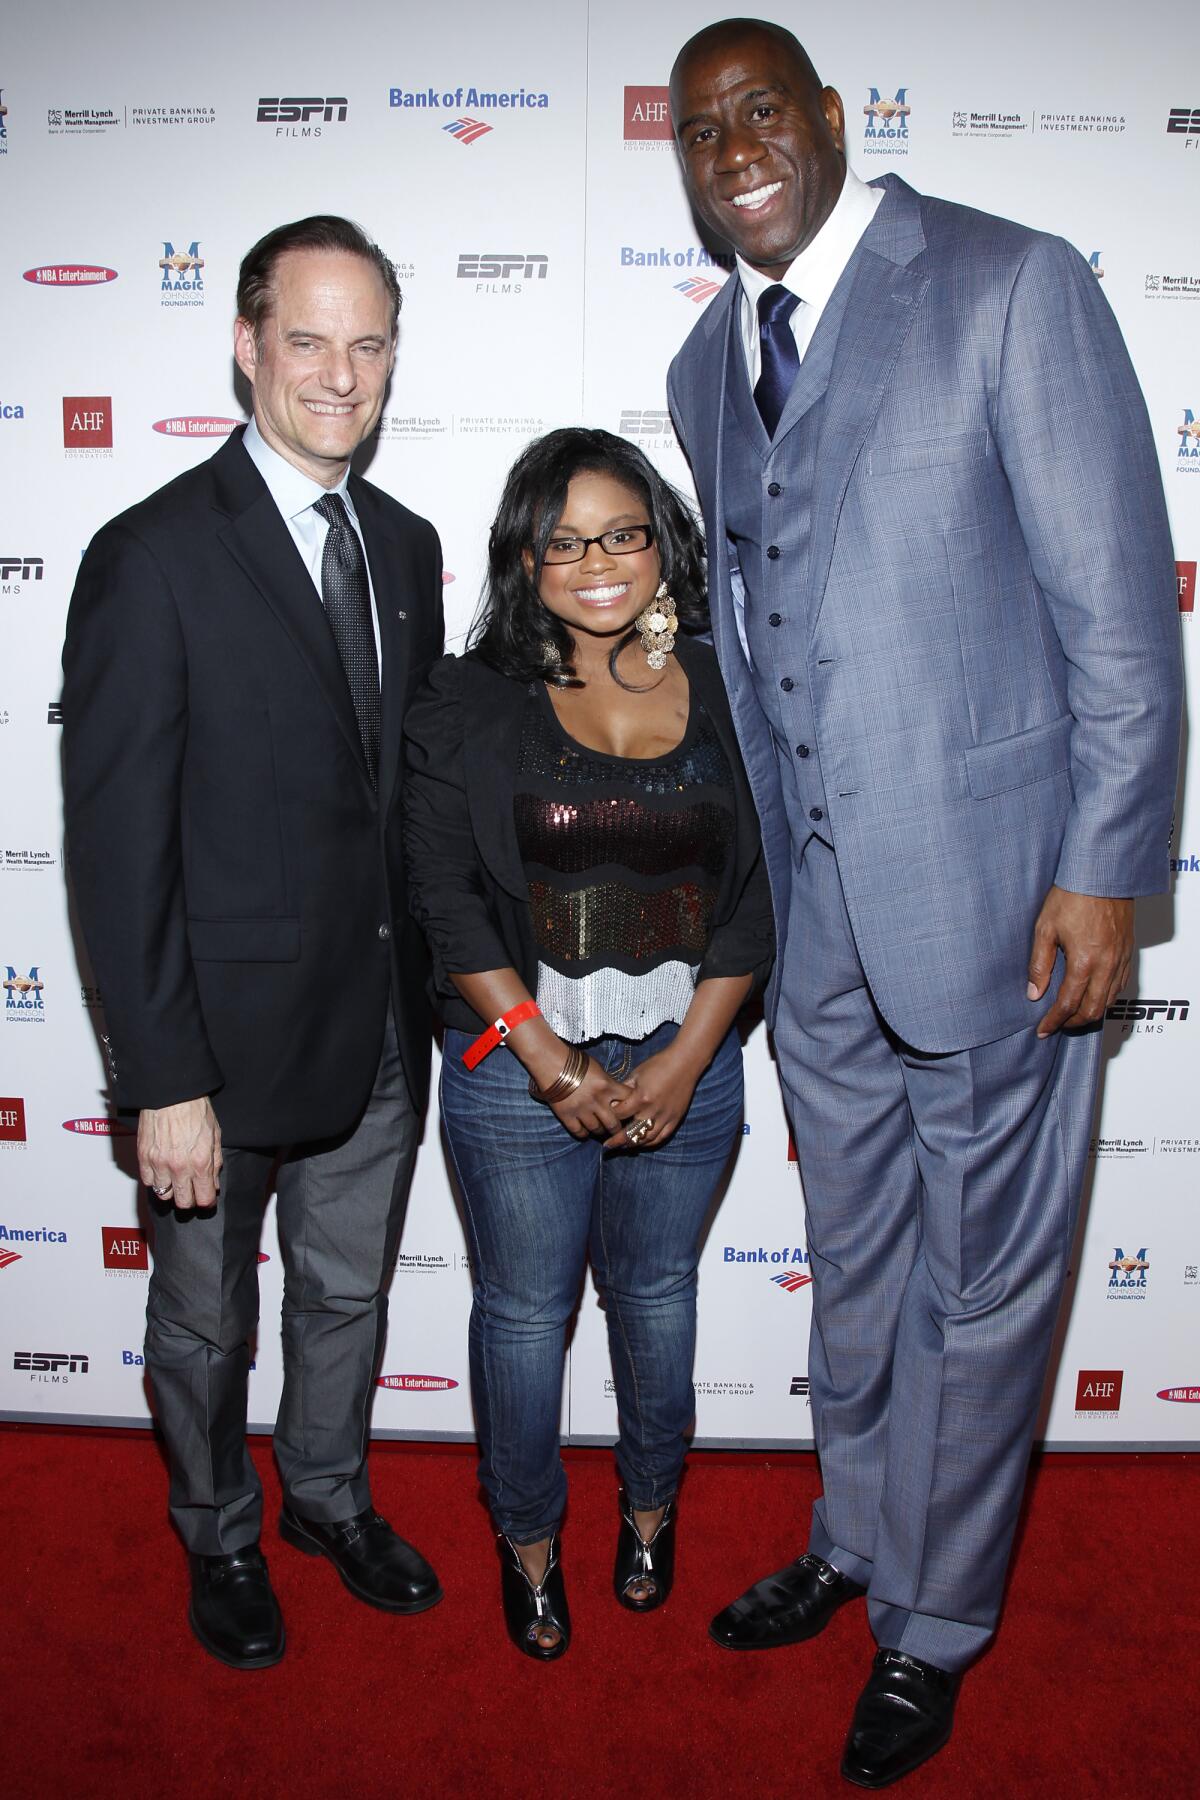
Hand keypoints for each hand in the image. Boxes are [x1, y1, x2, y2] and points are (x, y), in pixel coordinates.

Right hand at [138, 1096, 222, 1209]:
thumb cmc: (195, 1109)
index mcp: (200, 1162)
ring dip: (171, 1190)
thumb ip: (215, 1163)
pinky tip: (162, 1171)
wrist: (172, 1093)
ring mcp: (159, 1164)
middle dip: (189, 1199)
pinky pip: (148, 1181)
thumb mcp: (215, 1135)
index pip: (204, 1199)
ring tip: (176, 1179)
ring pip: (163, 1194)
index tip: (206, 1197)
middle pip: (183, 1203)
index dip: (207, 1201)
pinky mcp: (144, 1157)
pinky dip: (155, 1180)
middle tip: (191, 1190)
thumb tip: (214, 1183)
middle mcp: (179, 1167)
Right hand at [541, 1055, 633, 1139]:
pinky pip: (579, 1132)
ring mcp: (581, 1110)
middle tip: (615, 1127)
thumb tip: (617, 1097)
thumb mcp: (598, 1069)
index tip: (628, 1108)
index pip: (628, 1101)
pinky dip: (583, 1133)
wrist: (550, 1062)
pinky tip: (585, 1130)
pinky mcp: (567, 1116)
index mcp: (607, 1086)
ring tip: (599, 1128)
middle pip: (614, 1123)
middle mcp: (596, 1100)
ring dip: (600, 1130)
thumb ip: (608, 1084)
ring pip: (597, 1129)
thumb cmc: (575, 1062)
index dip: (629, 1105)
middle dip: (616, 1127)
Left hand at [602, 1046, 702, 1149]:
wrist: (685, 1063)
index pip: (619, 1115)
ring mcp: (665, 1117)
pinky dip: (650, 1143)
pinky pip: (661, 1138)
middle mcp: (653, 1111)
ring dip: (632, 1144)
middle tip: (607, 1145)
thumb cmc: (659, 1065)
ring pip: (645, 1139)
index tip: (604, 1121)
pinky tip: (641, 1143)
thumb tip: (612, 1102)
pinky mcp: (675, 1119)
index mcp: (641, 1098)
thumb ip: (624, 1090)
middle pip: (630, 1133)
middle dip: (617, 1140)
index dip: (610, 1118)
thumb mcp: (637, 1074)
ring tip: (623, 1146)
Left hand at [1027, 885, 1132, 1037]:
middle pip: (1092, 1010)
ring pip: (1109, 1000)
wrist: (1101, 875)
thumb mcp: (1045, 929)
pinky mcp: (1128, 952)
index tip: (1043, 1030)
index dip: (1054, 1021)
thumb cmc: (1072, 895)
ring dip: (1091, 1012)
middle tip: (1057, 1024)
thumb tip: (1034, 993)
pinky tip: (1094, 995)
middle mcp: (1107, 964)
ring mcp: (1120, 959)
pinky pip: (1121, 985)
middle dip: (1074, 1023)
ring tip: (1073, 1014)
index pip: (1068, 1004)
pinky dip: (1106, 997)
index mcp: (1084, 961)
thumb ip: (1040, 964)